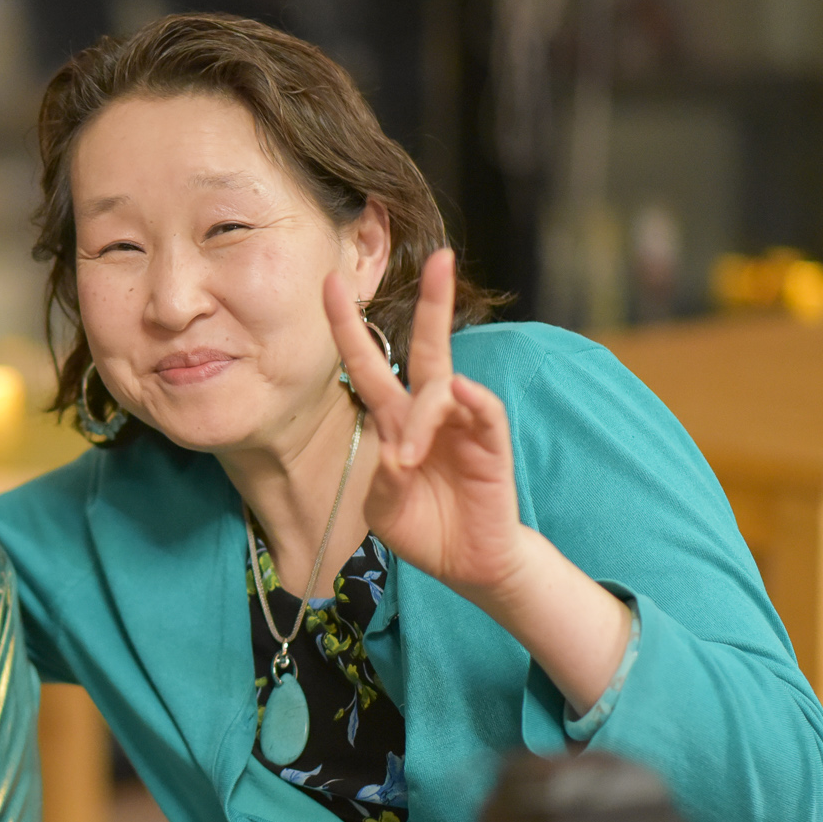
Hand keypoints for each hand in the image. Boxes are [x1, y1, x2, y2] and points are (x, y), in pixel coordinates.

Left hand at [330, 251, 631, 713]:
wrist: (468, 563)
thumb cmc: (422, 528)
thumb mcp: (382, 508)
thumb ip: (383, 480)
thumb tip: (400, 453)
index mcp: (394, 420)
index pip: (368, 362)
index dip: (349, 325)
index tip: (331, 282)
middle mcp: (429, 411)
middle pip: (429, 345)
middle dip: (435, 302)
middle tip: (442, 258)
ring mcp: (463, 423)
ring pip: (442, 388)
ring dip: (420, 420)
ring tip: (408, 464)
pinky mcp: (491, 443)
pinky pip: (482, 409)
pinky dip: (469, 401)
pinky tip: (457, 395)